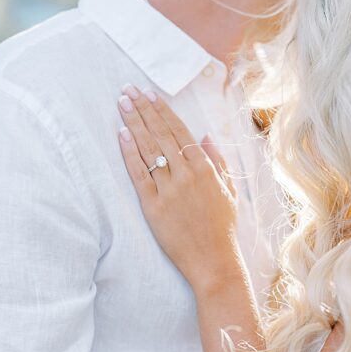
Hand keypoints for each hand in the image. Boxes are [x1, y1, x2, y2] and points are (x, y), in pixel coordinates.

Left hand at [116, 85, 239, 293]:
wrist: (214, 261)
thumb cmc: (222, 228)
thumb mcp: (229, 190)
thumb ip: (217, 161)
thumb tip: (205, 136)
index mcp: (205, 168)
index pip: (179, 130)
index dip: (162, 110)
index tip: (149, 94)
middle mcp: (186, 174)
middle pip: (160, 133)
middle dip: (143, 109)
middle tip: (127, 90)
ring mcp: (169, 189)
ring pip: (148, 149)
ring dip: (133, 123)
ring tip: (121, 103)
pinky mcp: (153, 206)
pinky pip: (139, 174)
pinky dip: (129, 153)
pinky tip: (121, 135)